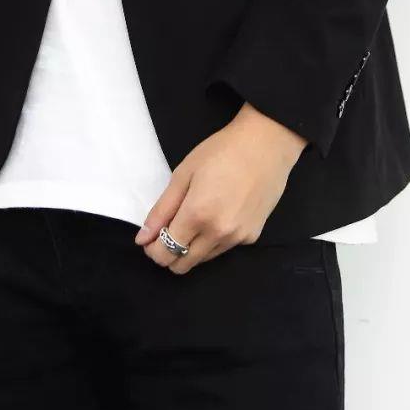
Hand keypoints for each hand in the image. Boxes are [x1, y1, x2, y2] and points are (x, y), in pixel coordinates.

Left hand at [134, 103, 307, 273]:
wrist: (266, 144)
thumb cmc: (221, 151)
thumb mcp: (183, 174)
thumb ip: (161, 211)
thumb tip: (142, 239)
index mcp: (197, 215)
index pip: (165, 253)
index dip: (152, 249)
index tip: (150, 238)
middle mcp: (219, 233)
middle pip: (183, 265)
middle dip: (168, 253)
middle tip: (168, 229)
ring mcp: (238, 238)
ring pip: (203, 260)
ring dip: (191, 248)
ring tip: (195, 217)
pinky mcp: (252, 237)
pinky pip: (223, 248)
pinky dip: (213, 240)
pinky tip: (219, 213)